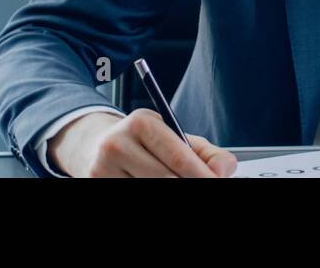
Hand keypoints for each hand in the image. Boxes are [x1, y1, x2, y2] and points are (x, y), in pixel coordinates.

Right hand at [48, 109, 236, 177]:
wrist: (95, 146)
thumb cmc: (143, 142)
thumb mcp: (173, 136)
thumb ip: (206, 153)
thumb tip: (224, 170)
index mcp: (142, 123)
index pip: (178, 157)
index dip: (201, 175)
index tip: (215, 182)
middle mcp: (118, 144)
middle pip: (165, 179)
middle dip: (189, 184)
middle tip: (203, 184)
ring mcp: (102, 169)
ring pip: (148, 190)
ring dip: (168, 191)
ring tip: (174, 180)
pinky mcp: (94, 184)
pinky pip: (132, 196)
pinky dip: (149, 193)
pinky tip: (151, 182)